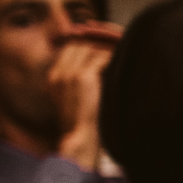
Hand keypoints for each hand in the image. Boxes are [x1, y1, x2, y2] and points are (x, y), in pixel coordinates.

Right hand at [50, 22, 121, 168]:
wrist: (81, 142)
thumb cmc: (87, 125)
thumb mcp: (82, 100)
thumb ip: (87, 81)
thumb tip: (107, 64)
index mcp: (54, 77)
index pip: (71, 47)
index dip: (90, 42)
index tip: (109, 43)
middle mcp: (58, 73)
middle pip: (80, 43)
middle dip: (102, 40)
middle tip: (122, 41)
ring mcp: (68, 74)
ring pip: (91, 47)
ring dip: (111, 47)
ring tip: (128, 50)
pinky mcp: (81, 77)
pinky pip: (101, 56)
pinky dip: (116, 57)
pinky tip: (128, 61)